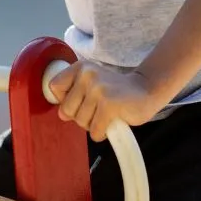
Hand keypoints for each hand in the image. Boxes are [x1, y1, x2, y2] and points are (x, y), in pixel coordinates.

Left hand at [48, 62, 162, 141]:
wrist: (147, 90)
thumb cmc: (116, 92)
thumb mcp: (91, 83)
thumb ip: (73, 93)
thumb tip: (61, 113)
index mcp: (80, 67)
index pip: (53, 87)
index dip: (64, 100)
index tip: (80, 100)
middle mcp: (87, 75)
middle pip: (65, 110)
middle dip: (80, 117)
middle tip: (97, 110)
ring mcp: (98, 89)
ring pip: (80, 122)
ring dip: (93, 125)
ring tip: (106, 114)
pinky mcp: (109, 105)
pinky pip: (94, 131)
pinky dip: (102, 133)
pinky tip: (112, 122)